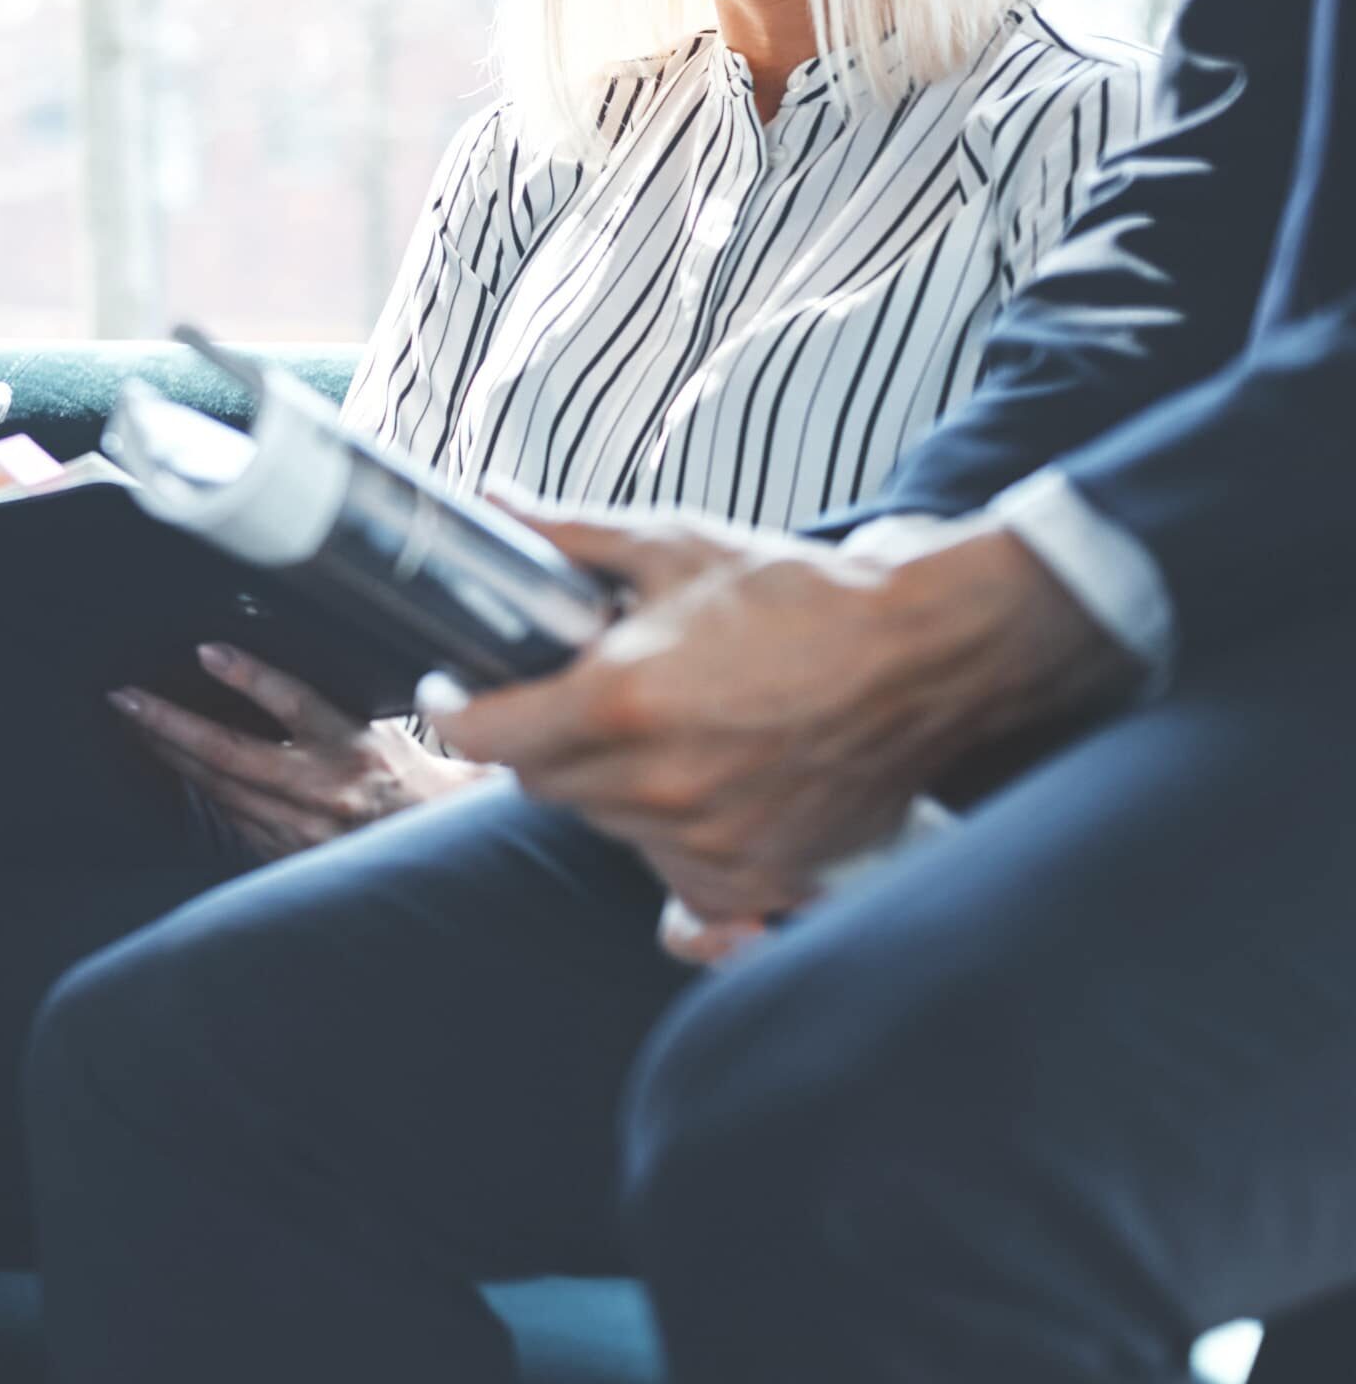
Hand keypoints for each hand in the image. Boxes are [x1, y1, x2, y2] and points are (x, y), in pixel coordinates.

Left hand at [112, 641, 488, 859]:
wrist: (437, 836)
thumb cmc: (404, 772)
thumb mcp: (375, 725)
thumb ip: (319, 708)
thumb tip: (252, 671)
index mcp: (351, 746)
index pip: (294, 703)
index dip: (249, 675)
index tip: (206, 652)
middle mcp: (325, 789)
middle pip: (232, 754)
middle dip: (170, 725)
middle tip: (126, 699)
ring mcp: (305, 829)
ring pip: (221, 791)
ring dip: (174, 759)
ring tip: (136, 729)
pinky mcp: (293, 856)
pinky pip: (233, 822)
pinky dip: (203, 795)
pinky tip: (176, 774)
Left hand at [436, 509, 1131, 939]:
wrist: (926, 653)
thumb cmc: (801, 595)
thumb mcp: (673, 546)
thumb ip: (564, 536)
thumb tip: (485, 503)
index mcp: (621, 703)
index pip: (486, 740)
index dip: (459, 712)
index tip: (457, 692)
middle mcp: (657, 785)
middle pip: (541, 783)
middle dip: (543, 739)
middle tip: (579, 697)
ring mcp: (709, 840)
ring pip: (605, 825)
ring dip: (610, 786)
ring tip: (661, 732)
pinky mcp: (759, 878)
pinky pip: (675, 880)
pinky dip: (674, 842)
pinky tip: (699, 791)